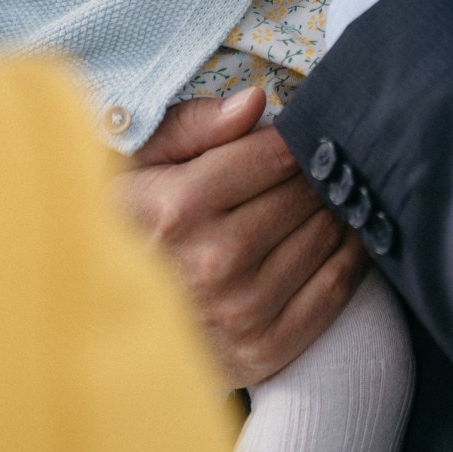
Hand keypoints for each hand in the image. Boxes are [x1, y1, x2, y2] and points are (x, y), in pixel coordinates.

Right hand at [122, 86, 365, 386]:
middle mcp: (216, 261)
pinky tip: (342, 237)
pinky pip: (332, 291)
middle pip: (303, 194)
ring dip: (334, 209)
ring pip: (324, 237)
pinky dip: (348, 257)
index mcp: (181, 207)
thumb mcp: (137, 164)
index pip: (275, 154)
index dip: (294, 135)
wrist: (104, 327)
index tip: (297, 130)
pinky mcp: (264, 351)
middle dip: (313, 171)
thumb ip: (193, 125)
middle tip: (313, 163)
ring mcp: (242, 312)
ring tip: (322, 196)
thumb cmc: (124, 228)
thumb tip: (256, 100)